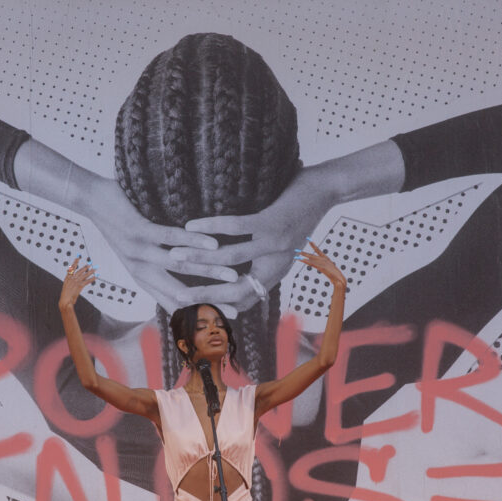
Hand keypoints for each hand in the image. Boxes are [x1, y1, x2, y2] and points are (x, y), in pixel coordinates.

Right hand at [59, 258, 96, 310]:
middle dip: (85, 267)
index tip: (78, 258)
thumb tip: (74, 281)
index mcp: (67, 278)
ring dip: (90, 272)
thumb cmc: (65, 296)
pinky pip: (87, 281)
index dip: (75, 263)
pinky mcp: (80, 286)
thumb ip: (70, 283)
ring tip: (95, 269)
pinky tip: (95, 277)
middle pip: (80, 271)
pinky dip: (92, 279)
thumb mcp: (66, 287)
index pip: (72, 268)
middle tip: (89, 264)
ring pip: (85, 275)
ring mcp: (76, 282)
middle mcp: (72, 279)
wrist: (65, 301)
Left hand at [86, 176, 239, 310]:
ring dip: (209, 271)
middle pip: (180, 291)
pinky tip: (213, 243)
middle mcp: (141, 270)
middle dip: (210, 300)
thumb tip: (184, 276)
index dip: (200, 313)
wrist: (90, 202)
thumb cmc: (119, 225)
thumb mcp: (137, 253)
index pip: (175, 302)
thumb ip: (158, 267)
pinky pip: (171, 238)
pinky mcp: (139, 231)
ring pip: (180, 266)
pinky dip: (194, 242)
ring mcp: (139, 252)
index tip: (225, 319)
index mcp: (142, 278)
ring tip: (233, 275)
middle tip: (237, 308)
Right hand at [172, 163, 339, 312]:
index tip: (192, 308)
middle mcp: (274, 265)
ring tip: (174, 257)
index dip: (217, 307)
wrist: (327, 191)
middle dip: (203, 293)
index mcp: (275, 273)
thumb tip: (240, 270)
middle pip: (234, 289)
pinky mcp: (272, 223)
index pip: (243, 300)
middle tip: (176, 295)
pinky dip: (211, 228)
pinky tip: (192, 226)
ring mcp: (273, 245)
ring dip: (199, 259)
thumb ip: (264, 260)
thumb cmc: (301, 215)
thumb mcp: (284, 245)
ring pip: (229, 259)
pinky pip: (235, 228)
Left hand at [295, 241, 346, 290]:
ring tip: (297, 255)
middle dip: (304, 253)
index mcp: (326, 259)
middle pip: (312, 255)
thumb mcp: (329, 271)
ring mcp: (323, 263)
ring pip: (311, 259)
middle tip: (297, 251)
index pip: (318, 250)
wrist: (340, 280)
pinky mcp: (322, 267)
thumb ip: (325, 269)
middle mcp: (324, 259)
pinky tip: (302, 260)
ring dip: (304, 257)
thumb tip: (322, 269)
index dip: (313, 245)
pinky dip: (306, 261)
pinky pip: (312, 264)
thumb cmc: (336, 277)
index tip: (309, 240)